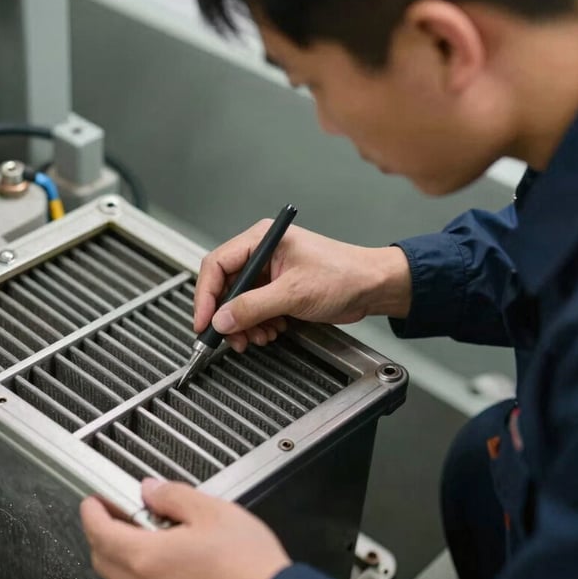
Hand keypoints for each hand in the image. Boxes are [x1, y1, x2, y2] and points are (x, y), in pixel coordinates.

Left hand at [80, 479, 291, 578]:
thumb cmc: (248, 563)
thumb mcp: (211, 510)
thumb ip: (173, 495)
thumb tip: (151, 490)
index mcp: (148, 558)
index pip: (100, 532)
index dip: (92, 512)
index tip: (93, 501)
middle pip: (102, 560)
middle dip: (101, 533)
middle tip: (115, 513)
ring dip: (117, 558)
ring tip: (140, 536)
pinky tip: (161, 565)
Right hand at [195, 221, 411, 351]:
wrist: (372, 288)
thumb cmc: (343, 275)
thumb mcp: (293, 293)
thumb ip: (253, 307)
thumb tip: (222, 320)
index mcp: (261, 240)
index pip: (217, 265)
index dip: (206, 296)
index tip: (204, 322)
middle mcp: (261, 254)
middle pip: (225, 286)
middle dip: (227, 316)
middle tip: (228, 338)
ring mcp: (269, 273)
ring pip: (239, 302)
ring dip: (244, 325)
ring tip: (256, 337)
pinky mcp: (278, 290)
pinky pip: (255, 310)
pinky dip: (257, 325)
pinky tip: (270, 332)